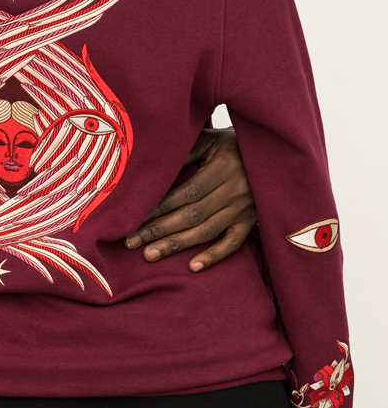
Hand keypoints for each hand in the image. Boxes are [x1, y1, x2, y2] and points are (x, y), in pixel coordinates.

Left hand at [124, 127, 257, 272]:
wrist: (275, 154)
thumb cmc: (234, 145)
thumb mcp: (211, 140)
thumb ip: (185, 151)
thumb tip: (153, 167)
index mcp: (223, 166)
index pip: (186, 192)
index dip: (160, 206)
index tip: (134, 217)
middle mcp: (235, 190)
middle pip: (192, 214)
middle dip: (159, 230)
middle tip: (131, 242)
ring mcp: (245, 209)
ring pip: (207, 231)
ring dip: (177, 245)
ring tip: (149, 255)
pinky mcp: (251, 222)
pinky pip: (233, 243)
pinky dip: (214, 256)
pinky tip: (193, 267)